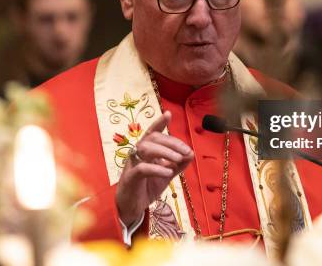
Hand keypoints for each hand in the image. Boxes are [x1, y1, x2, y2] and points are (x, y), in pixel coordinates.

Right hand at [115, 111, 193, 225]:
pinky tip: (168, 171)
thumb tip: (191, 153)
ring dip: (165, 152)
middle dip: (171, 142)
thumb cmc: (148, 186)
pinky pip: (142, 168)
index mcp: (146, 150)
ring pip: (145, 148)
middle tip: (186, 151)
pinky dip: (157, 168)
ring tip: (178, 159)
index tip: (168, 114)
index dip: (159, 122)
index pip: (152, 132)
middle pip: (152, 138)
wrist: (133, 207)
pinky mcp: (129, 178)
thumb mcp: (167, 174)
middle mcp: (138, 153)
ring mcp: (132, 164)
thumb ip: (178, 164)